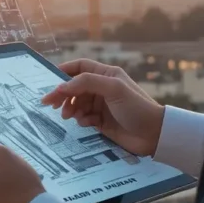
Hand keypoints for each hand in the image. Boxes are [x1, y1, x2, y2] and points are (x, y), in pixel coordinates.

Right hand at [41, 58, 164, 156]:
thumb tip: (61, 86)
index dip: (64, 72)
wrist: (154, 135)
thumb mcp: (113, 89)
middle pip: (75, 87)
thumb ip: (86, 83)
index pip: (80, 67)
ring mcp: (101, 105)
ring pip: (77, 103)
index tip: (50, 82)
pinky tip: (86, 123)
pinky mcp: (101, 121)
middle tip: (51, 104)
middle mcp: (103, 88)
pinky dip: (81, 120)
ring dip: (71, 108)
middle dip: (63, 94)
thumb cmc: (136, 107)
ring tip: (69, 116)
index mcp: (106, 74)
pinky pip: (83, 117)